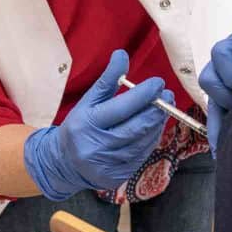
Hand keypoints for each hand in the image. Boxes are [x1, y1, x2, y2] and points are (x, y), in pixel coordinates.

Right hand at [24, 50, 170, 199]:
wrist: (64, 163)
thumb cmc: (79, 126)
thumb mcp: (88, 101)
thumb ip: (107, 79)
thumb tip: (122, 54)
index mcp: (87, 124)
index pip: (121, 108)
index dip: (143, 94)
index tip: (158, 83)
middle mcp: (97, 147)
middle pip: (136, 127)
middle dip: (157, 109)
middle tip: (168, 95)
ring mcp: (108, 165)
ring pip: (142, 142)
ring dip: (157, 124)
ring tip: (163, 109)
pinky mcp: (117, 177)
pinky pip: (142, 156)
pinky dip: (150, 139)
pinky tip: (153, 127)